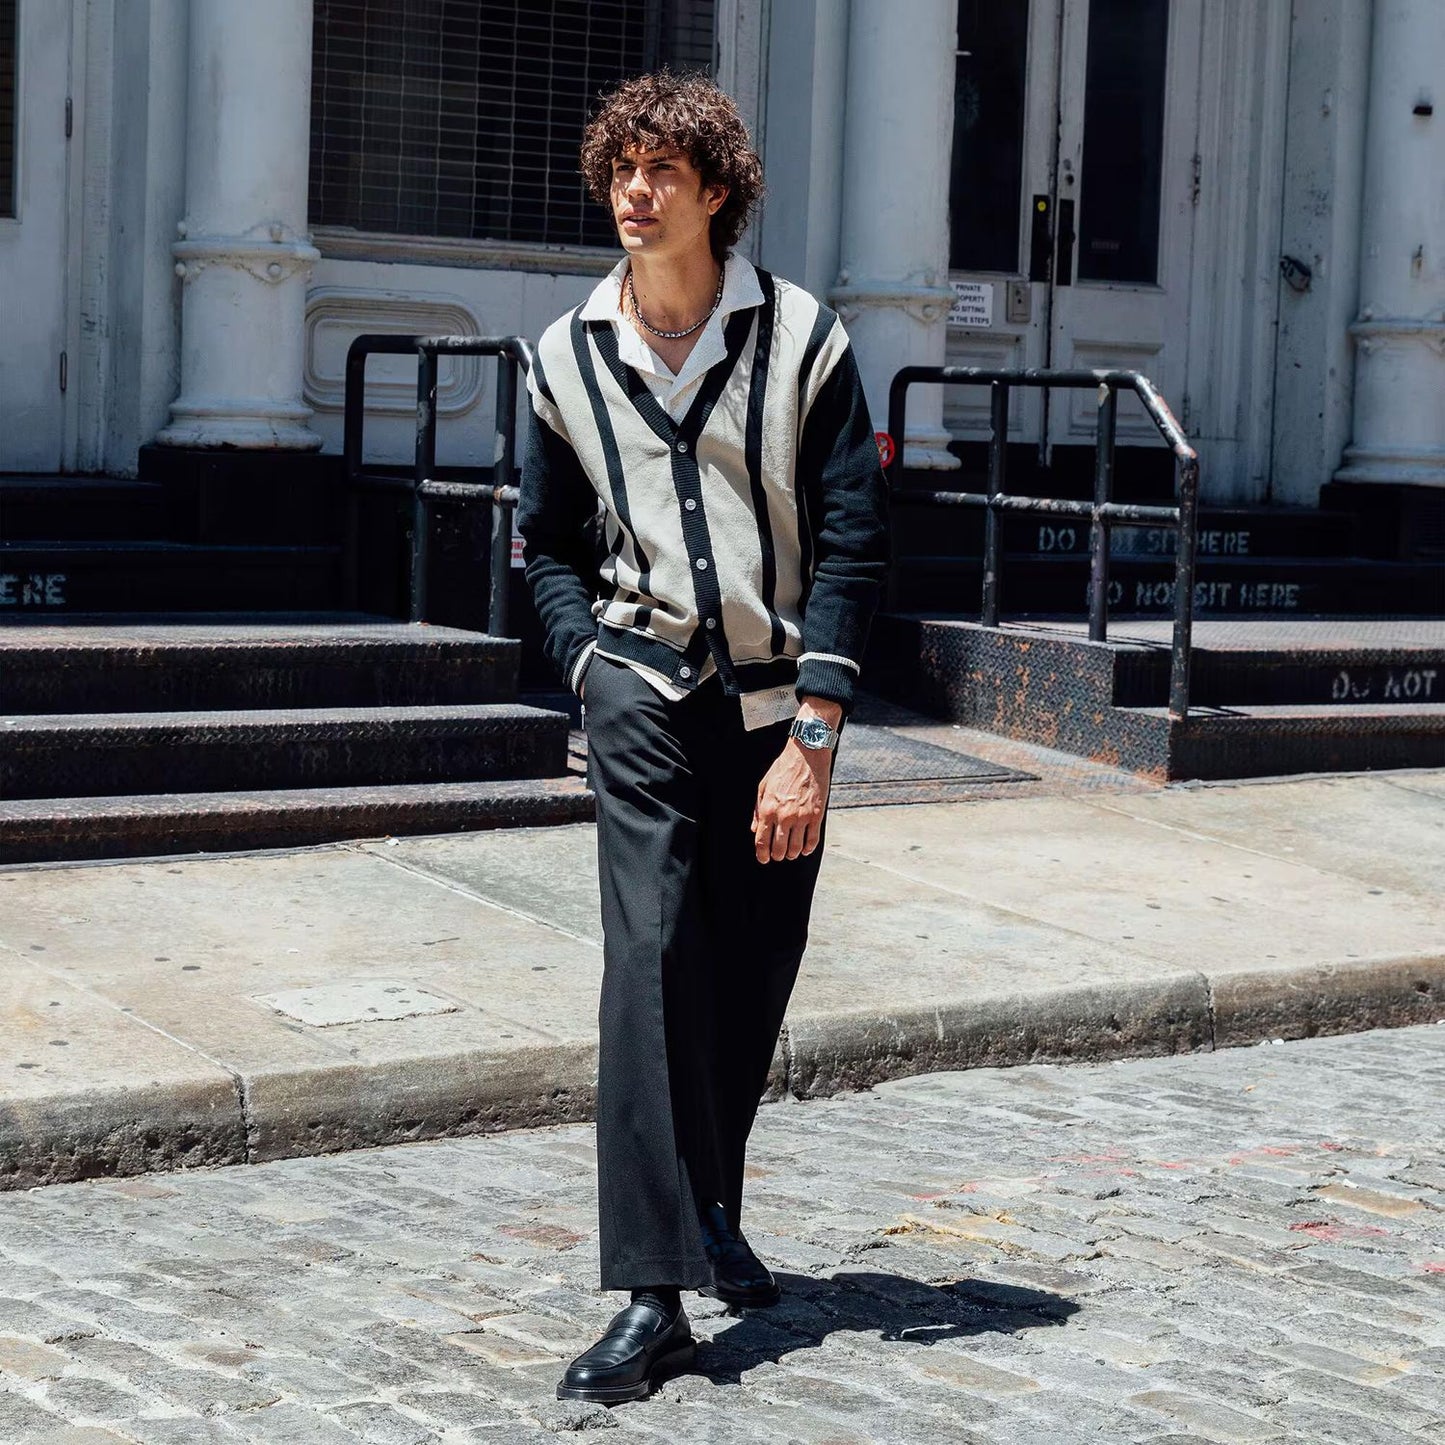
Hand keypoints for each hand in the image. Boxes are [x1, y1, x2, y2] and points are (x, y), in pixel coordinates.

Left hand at [751, 697, 840, 862]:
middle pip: (778, 848)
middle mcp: (784, 816)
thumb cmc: (784, 768)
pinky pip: (813, 840)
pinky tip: (805, 849)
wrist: (806, 756)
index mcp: (768, 809)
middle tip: (777, 856)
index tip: (763, 858)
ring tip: (790, 852)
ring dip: (792, 854)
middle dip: (776, 856)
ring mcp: (802, 817)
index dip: (762, 854)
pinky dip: (808, 849)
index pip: (761, 841)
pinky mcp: (817, 815)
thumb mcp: (763, 787)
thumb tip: (754, 828)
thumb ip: (757, 810)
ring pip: (796, 848)